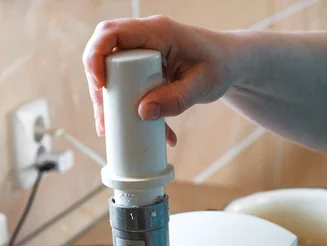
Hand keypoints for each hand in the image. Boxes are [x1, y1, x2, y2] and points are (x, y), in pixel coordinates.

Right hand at [83, 16, 236, 144]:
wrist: (229, 64)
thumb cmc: (219, 66)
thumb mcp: (201, 86)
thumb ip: (175, 99)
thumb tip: (143, 112)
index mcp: (157, 32)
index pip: (112, 33)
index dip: (96, 56)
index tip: (99, 85)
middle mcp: (144, 39)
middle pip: (105, 56)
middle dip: (99, 90)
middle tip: (104, 119)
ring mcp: (142, 55)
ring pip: (112, 75)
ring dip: (109, 103)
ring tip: (110, 130)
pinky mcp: (144, 70)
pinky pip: (127, 87)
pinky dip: (129, 111)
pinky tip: (143, 132)